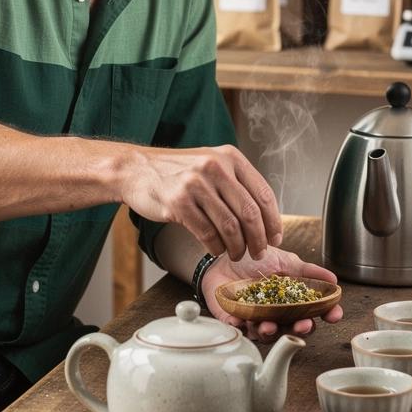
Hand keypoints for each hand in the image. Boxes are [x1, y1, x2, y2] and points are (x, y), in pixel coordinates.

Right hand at [121, 144, 282, 260]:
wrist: (137, 170)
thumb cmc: (177, 172)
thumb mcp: (212, 164)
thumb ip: (236, 183)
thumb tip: (264, 216)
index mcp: (230, 158)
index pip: (264, 194)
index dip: (273, 222)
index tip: (275, 238)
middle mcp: (215, 167)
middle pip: (250, 213)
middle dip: (258, 240)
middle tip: (258, 252)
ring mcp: (196, 184)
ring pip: (230, 227)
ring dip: (237, 247)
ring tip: (236, 253)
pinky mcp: (178, 202)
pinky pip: (207, 233)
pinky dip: (216, 247)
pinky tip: (216, 249)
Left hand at [201, 248, 343, 341]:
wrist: (223, 257)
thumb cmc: (254, 260)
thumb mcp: (284, 261)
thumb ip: (307, 271)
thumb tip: (333, 279)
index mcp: (291, 301)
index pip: (314, 312)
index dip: (326, 315)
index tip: (334, 315)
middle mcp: (276, 314)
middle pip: (292, 328)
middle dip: (299, 329)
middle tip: (303, 324)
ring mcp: (255, 319)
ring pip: (266, 334)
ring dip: (270, 332)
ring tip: (269, 325)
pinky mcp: (233, 320)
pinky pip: (237, 328)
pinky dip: (240, 327)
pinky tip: (241, 322)